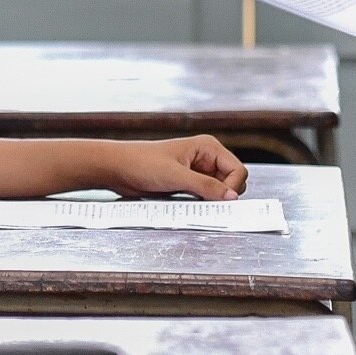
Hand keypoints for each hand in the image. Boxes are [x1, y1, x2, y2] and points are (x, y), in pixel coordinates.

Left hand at [102, 136, 248, 200]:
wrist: (118, 168)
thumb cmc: (142, 163)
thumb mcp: (176, 175)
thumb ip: (205, 186)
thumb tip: (232, 197)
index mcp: (208, 147)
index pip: (238, 170)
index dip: (233, 187)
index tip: (222, 202)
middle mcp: (206, 158)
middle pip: (232, 182)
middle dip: (224, 195)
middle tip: (208, 205)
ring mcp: (198, 172)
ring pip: (219, 192)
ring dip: (212, 201)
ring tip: (195, 205)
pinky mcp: (188, 184)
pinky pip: (204, 197)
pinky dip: (202, 204)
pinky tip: (190, 207)